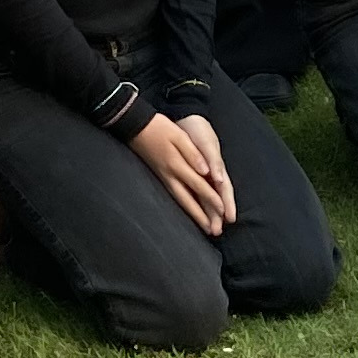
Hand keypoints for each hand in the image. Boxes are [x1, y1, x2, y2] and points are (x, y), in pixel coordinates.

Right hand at [132, 110, 236, 234]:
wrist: (134, 126)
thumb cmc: (159, 128)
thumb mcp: (178, 136)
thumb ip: (193, 154)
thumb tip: (206, 171)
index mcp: (177, 165)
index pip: (199, 185)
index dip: (212, 199)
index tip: (223, 211)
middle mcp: (170, 175)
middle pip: (188, 199)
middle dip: (202, 216)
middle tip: (213, 231)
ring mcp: (163, 177)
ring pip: (180, 200)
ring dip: (193, 214)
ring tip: (204, 227)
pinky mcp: (160, 175)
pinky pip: (174, 194)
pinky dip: (183, 205)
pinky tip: (188, 211)